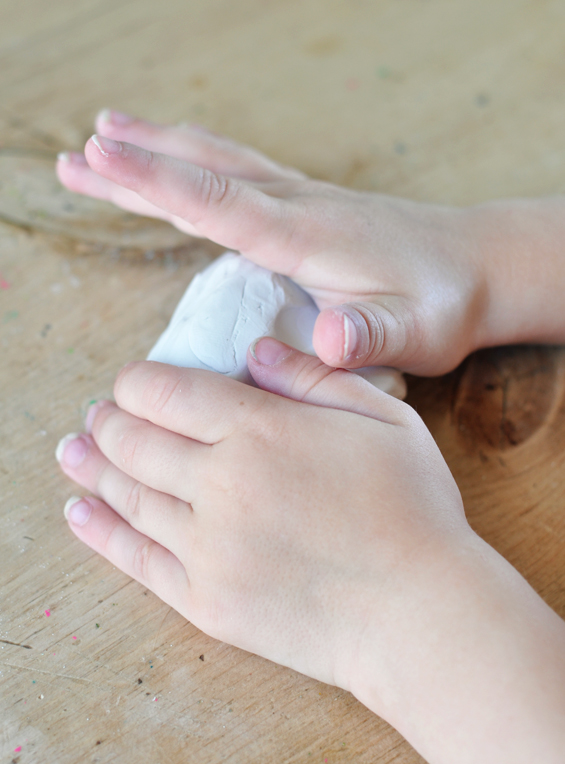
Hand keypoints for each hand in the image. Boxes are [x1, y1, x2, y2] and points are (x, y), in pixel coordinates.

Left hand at [56, 340, 466, 693]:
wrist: (419, 614)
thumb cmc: (414, 509)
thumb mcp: (384, 418)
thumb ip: (314, 377)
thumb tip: (256, 350)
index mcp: (261, 430)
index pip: (166, 393)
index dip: (137, 382)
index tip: (131, 382)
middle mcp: (221, 483)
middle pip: (134, 441)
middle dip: (108, 422)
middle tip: (97, 416)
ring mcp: (207, 547)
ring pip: (128, 496)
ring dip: (93, 469)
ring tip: (72, 453)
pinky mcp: (205, 600)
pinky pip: (137, 560)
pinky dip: (101, 532)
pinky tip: (80, 513)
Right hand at [57, 110, 492, 374]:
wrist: (477, 266)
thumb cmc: (440, 304)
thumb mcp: (413, 332)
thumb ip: (373, 336)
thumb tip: (333, 340)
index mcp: (306, 234)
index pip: (218, 199)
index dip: (155, 180)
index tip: (99, 156)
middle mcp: (298, 204)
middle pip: (204, 171)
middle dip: (137, 161)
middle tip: (77, 153)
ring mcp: (302, 199)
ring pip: (218, 163)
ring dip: (159, 150)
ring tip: (106, 137)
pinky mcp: (307, 206)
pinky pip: (238, 173)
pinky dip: (196, 161)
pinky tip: (178, 162)